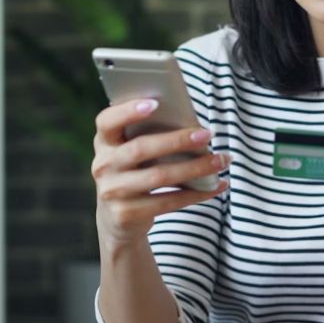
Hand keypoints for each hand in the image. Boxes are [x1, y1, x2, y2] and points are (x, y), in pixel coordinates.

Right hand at [92, 98, 228, 245]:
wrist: (117, 219)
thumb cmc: (134, 173)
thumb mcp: (131, 153)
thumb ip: (147, 137)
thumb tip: (192, 126)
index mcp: (104, 142)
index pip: (107, 121)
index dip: (128, 111)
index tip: (155, 103)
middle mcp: (103, 166)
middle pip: (140, 149)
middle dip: (177, 140)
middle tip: (207, 135)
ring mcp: (112, 192)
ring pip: (159, 176)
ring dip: (195, 168)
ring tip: (220, 160)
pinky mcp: (126, 214)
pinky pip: (167, 202)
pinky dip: (196, 194)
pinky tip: (216, 186)